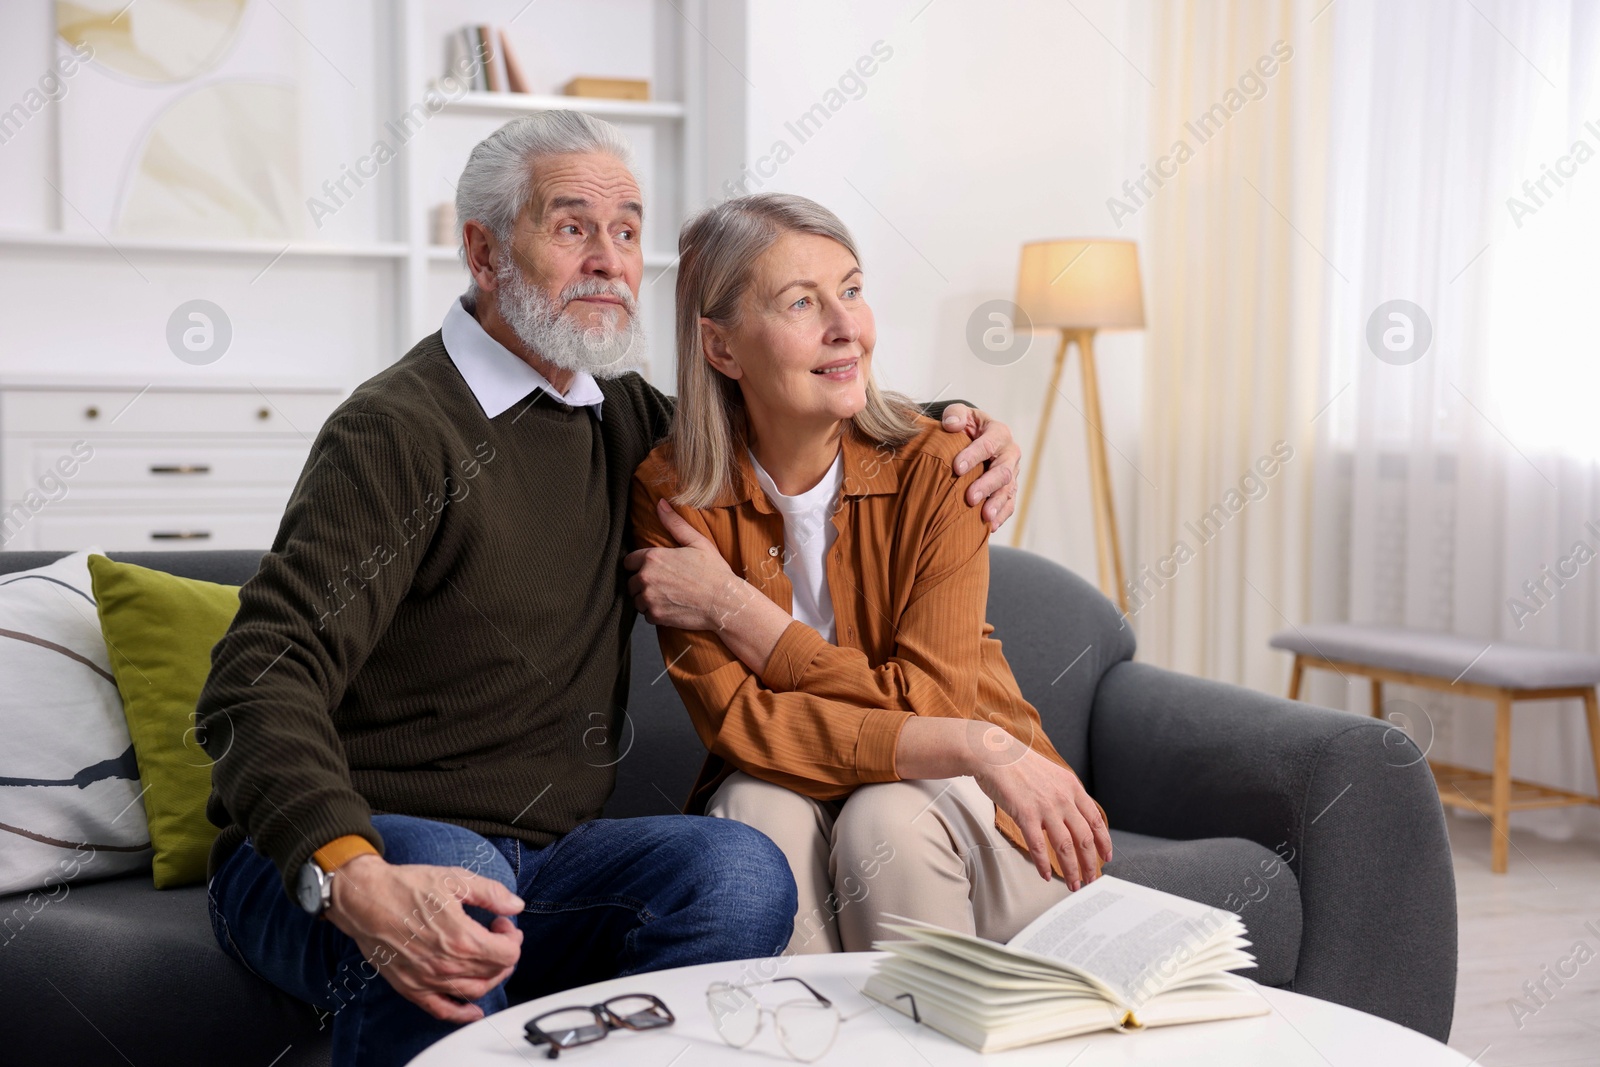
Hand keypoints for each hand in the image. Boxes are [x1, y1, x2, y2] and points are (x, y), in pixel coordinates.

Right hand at [324, 853, 524, 1022]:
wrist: (365, 900)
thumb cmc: (406, 887)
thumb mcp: (455, 879)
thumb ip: (491, 894)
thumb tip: (516, 905)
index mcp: (462, 939)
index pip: (507, 954)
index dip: (512, 937)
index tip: (501, 923)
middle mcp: (447, 966)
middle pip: (494, 972)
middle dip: (503, 952)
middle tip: (495, 934)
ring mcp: (429, 981)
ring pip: (475, 991)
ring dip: (490, 977)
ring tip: (486, 957)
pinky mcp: (412, 988)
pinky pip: (443, 1011)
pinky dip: (463, 1014)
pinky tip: (473, 1009)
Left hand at [624, 498, 741, 630]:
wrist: (725, 602)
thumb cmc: (713, 572)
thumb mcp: (697, 542)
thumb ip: (674, 523)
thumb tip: (660, 503)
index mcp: (653, 557)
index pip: (628, 561)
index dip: (639, 565)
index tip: (652, 569)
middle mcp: (646, 577)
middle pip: (631, 582)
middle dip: (643, 583)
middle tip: (663, 584)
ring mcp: (649, 598)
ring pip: (637, 600)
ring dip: (647, 599)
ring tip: (668, 596)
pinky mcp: (655, 616)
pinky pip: (646, 615)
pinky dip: (655, 613)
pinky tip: (671, 607)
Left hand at [938, 404, 1020, 532]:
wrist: (977, 439)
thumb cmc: (966, 427)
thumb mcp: (960, 414)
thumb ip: (954, 415)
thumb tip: (951, 424)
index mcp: (998, 433)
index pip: (987, 445)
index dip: (973, 456)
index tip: (956, 468)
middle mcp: (1009, 454)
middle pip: (1003, 471)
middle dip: (987, 485)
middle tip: (970, 497)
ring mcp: (1012, 473)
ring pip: (1008, 490)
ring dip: (997, 504)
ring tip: (984, 516)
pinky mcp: (1010, 489)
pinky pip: (1010, 504)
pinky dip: (1001, 516)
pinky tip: (990, 527)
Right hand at [965, 725, 1110, 888]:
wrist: (993, 754)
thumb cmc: (1017, 764)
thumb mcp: (1051, 773)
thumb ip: (1063, 793)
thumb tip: (1071, 815)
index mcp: (1072, 787)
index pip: (1096, 820)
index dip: (1104, 842)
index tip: (1107, 857)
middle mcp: (1063, 798)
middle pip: (1085, 838)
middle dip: (1090, 864)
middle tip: (1091, 879)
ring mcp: (1045, 807)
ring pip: (1065, 847)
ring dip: (1071, 870)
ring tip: (1073, 884)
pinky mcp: (1025, 814)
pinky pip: (1038, 846)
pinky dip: (1043, 864)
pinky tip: (1045, 874)